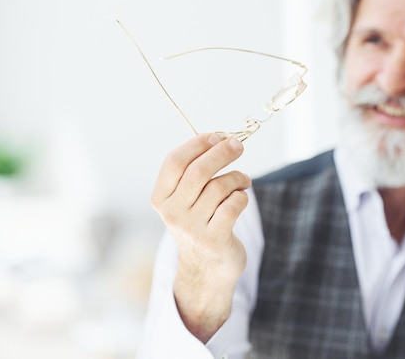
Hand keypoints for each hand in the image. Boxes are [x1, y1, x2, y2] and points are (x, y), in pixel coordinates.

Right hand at [151, 133, 251, 341]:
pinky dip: (242, 196)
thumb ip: (195, 171)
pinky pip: (234, 204)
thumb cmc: (200, 223)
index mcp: (161, 198)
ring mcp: (192, 228)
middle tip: (239, 145)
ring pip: (219, 187)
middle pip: (199, 171)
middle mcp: (172, 213)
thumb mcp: (186, 199)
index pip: (174, 161)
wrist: (206, 269)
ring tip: (243, 180)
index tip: (217, 135)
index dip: (197, 144)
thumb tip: (220, 138)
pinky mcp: (214, 239)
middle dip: (223, 153)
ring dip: (238, 177)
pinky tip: (241, 199)